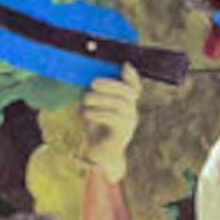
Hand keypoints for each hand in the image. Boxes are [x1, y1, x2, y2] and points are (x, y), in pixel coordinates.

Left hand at [80, 64, 140, 182]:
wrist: (99, 154)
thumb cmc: (96, 129)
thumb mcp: (95, 107)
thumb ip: (94, 93)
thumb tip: (85, 78)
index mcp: (126, 103)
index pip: (134, 86)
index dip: (132, 76)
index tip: (124, 65)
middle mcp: (131, 111)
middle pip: (128, 92)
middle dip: (110, 84)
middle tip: (93, 82)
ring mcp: (129, 123)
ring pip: (120, 104)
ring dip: (101, 98)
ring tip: (85, 99)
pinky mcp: (122, 134)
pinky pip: (114, 119)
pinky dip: (98, 113)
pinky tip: (86, 113)